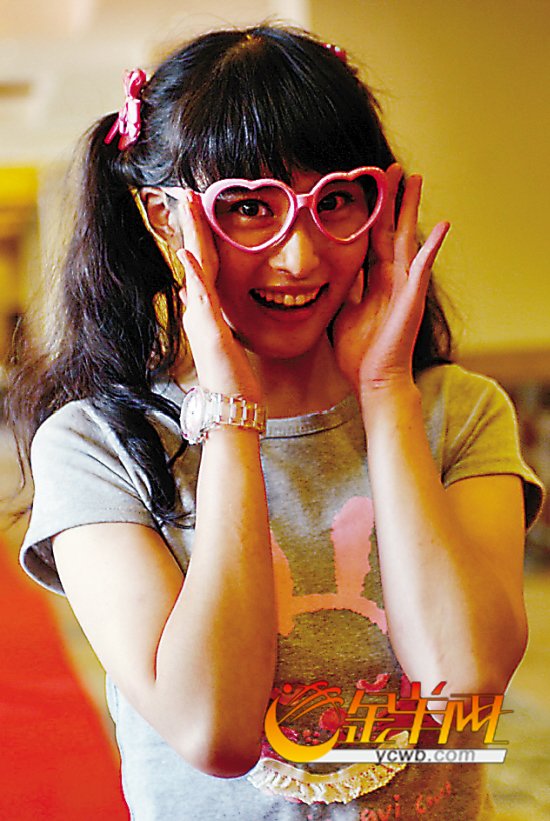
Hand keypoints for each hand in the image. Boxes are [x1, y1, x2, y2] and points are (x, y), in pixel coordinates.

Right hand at [175, 192, 261, 401]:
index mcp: (207, 309)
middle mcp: (199, 310)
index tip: (197, 205)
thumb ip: (215, 317)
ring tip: (185, 205)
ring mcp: (201, 320)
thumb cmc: (233, 378)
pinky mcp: (208, 333)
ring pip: (194, 269)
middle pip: (195, 257)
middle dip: (190, 223)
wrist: (231, 406)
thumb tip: (199, 298)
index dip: (199, 234)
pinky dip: (193, 275)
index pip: (203, 263)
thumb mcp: (226, 339)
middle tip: (185, 191)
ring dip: (190, 236)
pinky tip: (186, 253)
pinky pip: (199, 298)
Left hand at [333, 164, 449, 395]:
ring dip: (412, 208)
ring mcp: (404, 286)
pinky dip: (433, 246)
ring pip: (409, 238)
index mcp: (373, 281)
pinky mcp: (412, 298)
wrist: (373, 381)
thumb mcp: (341, 313)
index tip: (365, 187)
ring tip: (417, 178)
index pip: (370, 238)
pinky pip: (423, 267)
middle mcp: (391, 278)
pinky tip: (443, 224)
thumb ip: (341, 290)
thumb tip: (326, 274)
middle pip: (391, 229)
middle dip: (391, 199)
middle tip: (391, 168)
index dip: (368, 213)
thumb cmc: (359, 353)